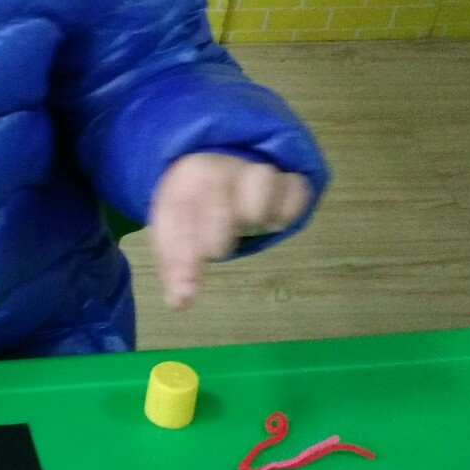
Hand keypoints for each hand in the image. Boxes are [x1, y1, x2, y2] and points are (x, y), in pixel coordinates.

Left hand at [147, 154, 311, 311]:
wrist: (218, 167)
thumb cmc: (194, 204)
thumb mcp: (174, 229)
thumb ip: (176, 266)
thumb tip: (180, 302)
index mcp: (186, 181)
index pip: (181, 218)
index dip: (183, 260)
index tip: (185, 291)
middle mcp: (221, 169)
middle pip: (220, 200)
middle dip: (216, 236)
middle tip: (215, 251)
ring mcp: (255, 172)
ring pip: (262, 181)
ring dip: (257, 212)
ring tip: (250, 228)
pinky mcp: (286, 180)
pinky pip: (296, 190)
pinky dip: (289, 210)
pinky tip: (274, 223)